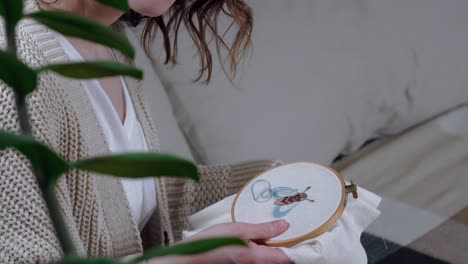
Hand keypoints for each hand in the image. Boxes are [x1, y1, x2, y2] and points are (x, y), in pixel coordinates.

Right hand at [149, 220, 292, 263]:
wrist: (189, 258)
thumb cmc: (210, 244)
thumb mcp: (239, 229)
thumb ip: (263, 229)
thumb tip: (284, 226)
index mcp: (259, 258)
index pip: (288, 257)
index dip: (300, 248)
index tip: (307, 236)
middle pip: (280, 259)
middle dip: (286, 245)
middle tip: (288, 229)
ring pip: (269, 258)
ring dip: (273, 246)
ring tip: (272, 231)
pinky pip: (259, 259)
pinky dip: (263, 249)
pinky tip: (257, 238)